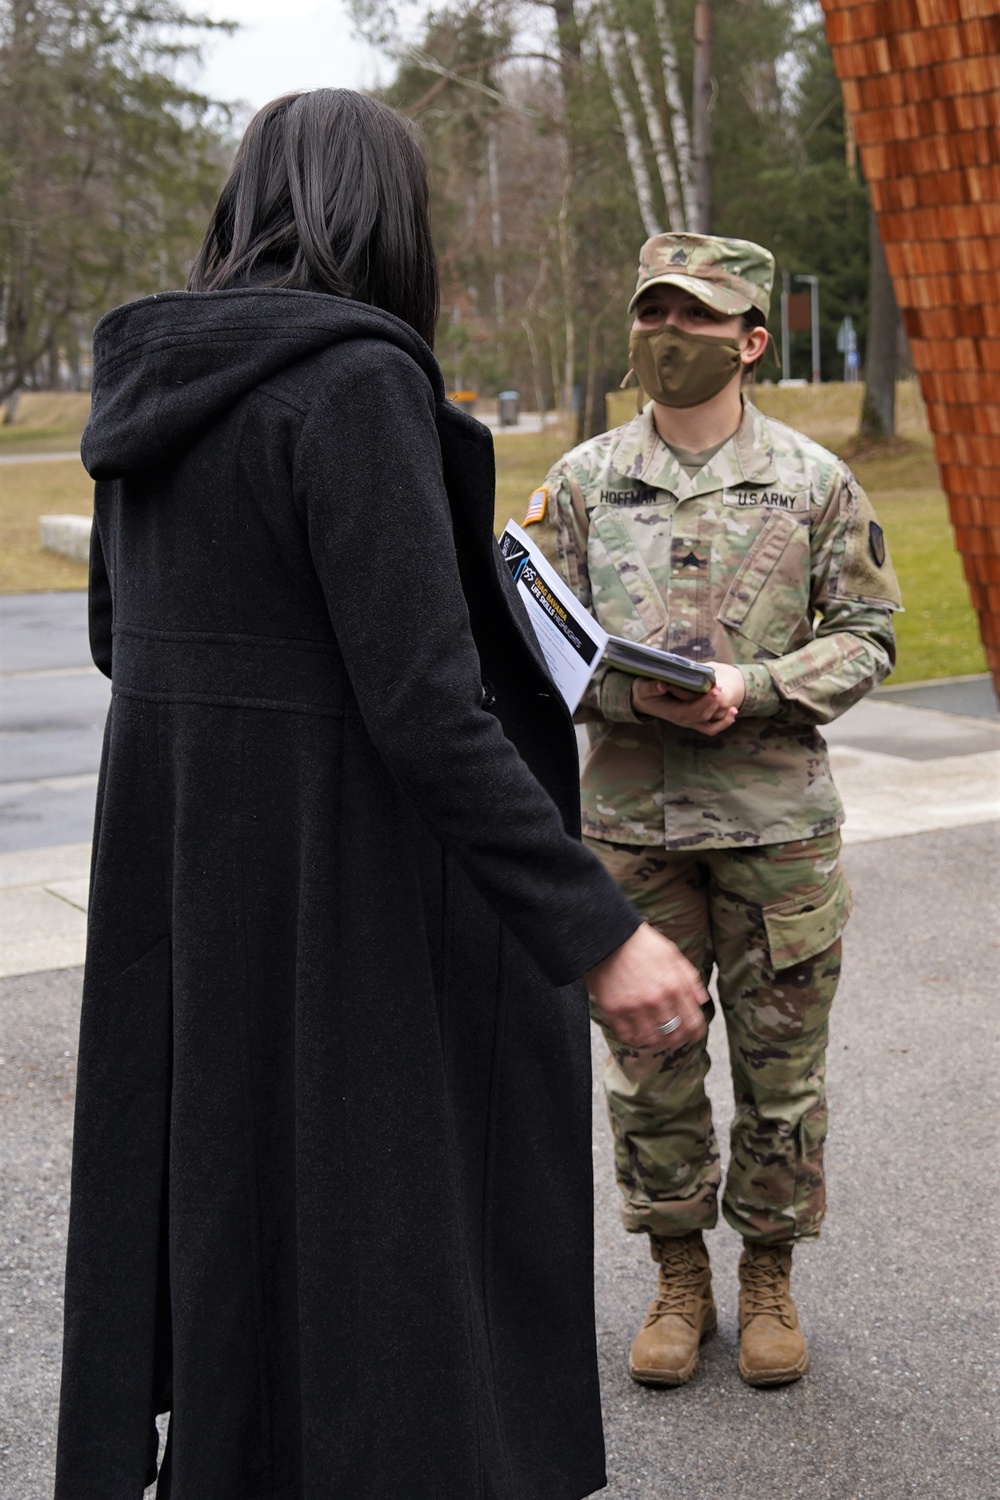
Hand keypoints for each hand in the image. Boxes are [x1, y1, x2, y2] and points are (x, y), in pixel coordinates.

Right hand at [586, 923, 707, 1049]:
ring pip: (651, 1039)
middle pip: (673, 1035)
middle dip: (676, 1039)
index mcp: (674, 986)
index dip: (696, 1032)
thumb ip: (690, 978)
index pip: (692, 1022)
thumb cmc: (642, 943)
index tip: (693, 1034)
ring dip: (655, 1041)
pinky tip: (635, 1033)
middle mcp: (656, 999)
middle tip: (673, 1037)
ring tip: (654, 1035)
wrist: (609, 936)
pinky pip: (627, 1036)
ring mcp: (634, 1006)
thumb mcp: (673, 954)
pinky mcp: (614, 1009)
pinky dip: (633, 1038)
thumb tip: (701, 1000)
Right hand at [631, 662, 745, 735]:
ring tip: (734, 708)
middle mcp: (682, 720)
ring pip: (709, 725)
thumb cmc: (644, 692)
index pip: (692, 710)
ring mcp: (689, 722)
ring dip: (722, 719)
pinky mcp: (693, 720)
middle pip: (703, 716)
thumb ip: (651, 687)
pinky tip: (732, 713)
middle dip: (714, 704)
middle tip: (722, 689)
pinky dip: (722, 723)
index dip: (704, 701)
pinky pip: (710, 727)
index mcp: (673, 712)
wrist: (643, 701)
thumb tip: (662, 684)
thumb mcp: (643, 688)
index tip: (714, 689)